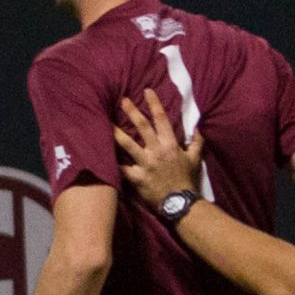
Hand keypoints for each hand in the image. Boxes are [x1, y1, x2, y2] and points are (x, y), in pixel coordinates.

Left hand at [112, 89, 204, 206]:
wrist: (181, 203)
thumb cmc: (188, 180)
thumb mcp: (196, 159)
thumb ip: (196, 143)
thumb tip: (197, 128)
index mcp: (171, 144)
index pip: (162, 119)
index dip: (154, 104)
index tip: (147, 91)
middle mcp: (157, 151)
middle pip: (142, 127)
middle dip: (132, 112)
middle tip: (122, 100)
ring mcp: (146, 164)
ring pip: (128, 144)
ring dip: (116, 133)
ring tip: (104, 123)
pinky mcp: (137, 178)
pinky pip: (121, 169)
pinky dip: (111, 163)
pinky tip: (98, 156)